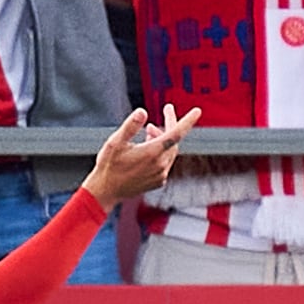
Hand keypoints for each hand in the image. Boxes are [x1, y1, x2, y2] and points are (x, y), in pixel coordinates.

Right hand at [83, 102, 203, 206]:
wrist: (106, 192)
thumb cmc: (108, 165)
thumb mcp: (115, 142)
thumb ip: (130, 126)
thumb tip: (143, 111)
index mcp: (152, 152)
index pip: (176, 133)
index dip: (188, 121)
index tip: (198, 110)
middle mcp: (160, 165)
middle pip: (173, 140)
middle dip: (169, 125)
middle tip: (163, 113)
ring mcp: (161, 175)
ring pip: (170, 151)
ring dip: (163, 138)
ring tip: (149, 131)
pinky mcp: (158, 182)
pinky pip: (165, 162)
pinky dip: (161, 152)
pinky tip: (147, 149)